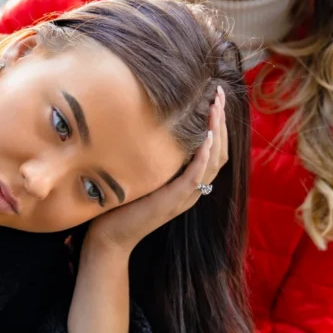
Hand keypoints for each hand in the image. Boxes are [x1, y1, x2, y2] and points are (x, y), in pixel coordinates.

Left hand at [86, 86, 227, 254]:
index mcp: (188, 184)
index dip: (218, 125)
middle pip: (220, 152)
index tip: (215, 99)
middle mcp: (192, 190)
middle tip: (219, 94)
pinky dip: (204, 156)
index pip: (214, 151)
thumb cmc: (122, 207)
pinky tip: (207, 136)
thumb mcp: (143, 176)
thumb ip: (154, 158)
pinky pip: (196, 176)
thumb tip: (150, 128)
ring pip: (214, 161)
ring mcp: (185, 196)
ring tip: (217, 107)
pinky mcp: (173, 200)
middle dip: (222, 121)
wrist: (110, 239)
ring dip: (218, 132)